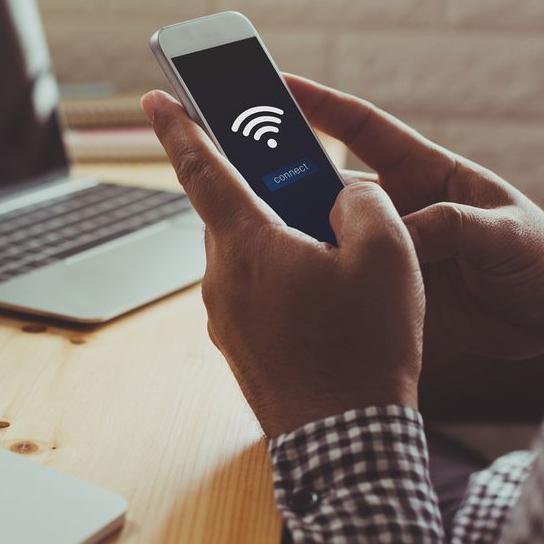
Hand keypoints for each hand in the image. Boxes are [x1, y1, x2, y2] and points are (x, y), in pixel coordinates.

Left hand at [141, 90, 424, 437]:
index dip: (179, 127)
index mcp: (246, 245)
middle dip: (266, 195)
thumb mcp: (388, 256)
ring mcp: (225, 320)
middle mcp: (221, 281)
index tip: (155, 100)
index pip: (201, 169)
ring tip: (338, 261)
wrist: (344, 444)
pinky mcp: (240, 350)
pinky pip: (256, 297)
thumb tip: (343, 198)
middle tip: (307, 188)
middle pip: (234, 215)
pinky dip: (284, 285)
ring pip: (249, 258)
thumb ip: (362, 203)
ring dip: (283, 246)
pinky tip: (328, 306)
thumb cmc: (364, 350)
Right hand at [285, 75, 543, 359]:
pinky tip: (288, 291)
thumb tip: (400, 237)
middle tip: (242, 177)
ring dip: (296, 240)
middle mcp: (395, 209)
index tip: (277, 87)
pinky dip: (315, 290)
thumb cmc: (542, 256)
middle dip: (284, 178)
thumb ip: (454, 226)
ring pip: (326, 239)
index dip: (319, 105)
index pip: (362, 129)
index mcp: (423, 173)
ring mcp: (386, 253)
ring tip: (261, 242)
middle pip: (328, 186)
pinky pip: (342, 289)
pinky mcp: (385, 296)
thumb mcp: (505, 233)